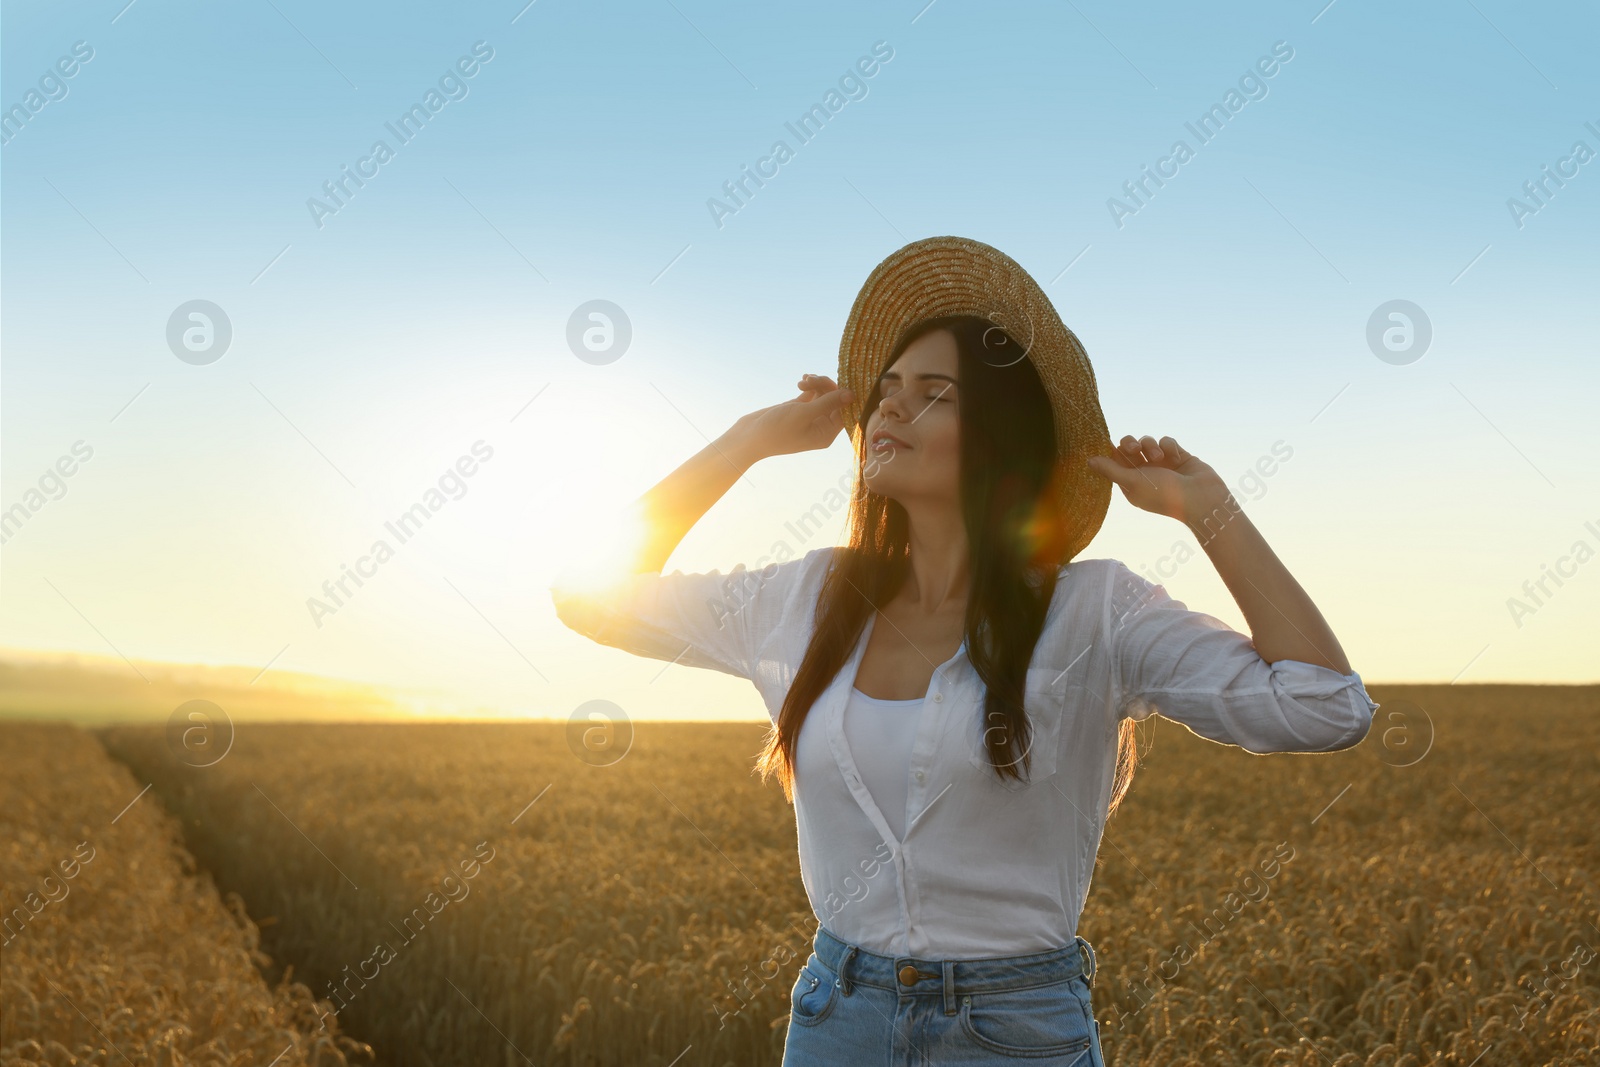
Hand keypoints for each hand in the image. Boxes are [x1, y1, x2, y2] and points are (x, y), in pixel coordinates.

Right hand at [733, 373, 855, 458]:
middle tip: (810, 379)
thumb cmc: (776, 430)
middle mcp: (821, 426)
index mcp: (826, 434)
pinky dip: (810, 385)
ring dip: (816, 383)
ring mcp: (810, 417)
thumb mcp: (804, 414)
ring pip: (823, 394)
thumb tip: (852, 394)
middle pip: (834, 400)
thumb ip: (829, 403)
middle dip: (825, 386)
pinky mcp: (798, 409)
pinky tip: (802, 380)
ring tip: (802, 381)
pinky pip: (812, 393)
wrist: (748, 437)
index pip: (845, 410)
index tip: (839, 379)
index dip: (843, 394)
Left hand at [1087, 434, 1228, 523]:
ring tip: (1159, 457)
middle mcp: (1144, 473)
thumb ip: (1110, 470)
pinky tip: (1176, 458)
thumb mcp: (1133, 482)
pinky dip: (1169, 446)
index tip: (1107, 441)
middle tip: (1134, 450)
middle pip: (1128, 447)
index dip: (1111, 450)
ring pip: (1147, 442)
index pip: (1114, 460)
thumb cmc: (1164, 495)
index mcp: (1130, 483)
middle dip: (1130, 444)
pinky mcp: (1178, 456)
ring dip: (1151, 446)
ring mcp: (1162, 464)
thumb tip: (1088, 461)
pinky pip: (1166, 441)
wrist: (1202, 498)